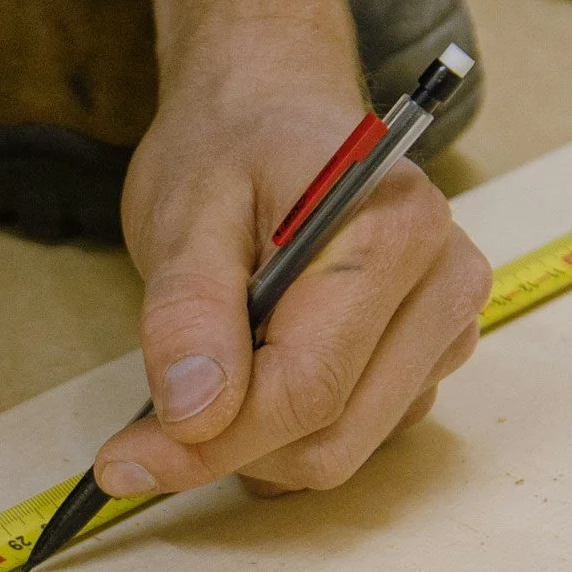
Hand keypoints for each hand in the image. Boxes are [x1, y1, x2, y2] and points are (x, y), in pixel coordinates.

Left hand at [101, 48, 491, 503]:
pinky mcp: (430, 361)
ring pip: (344, 451)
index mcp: (394, 234)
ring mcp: (447, 329)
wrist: (274, 110)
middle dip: (231, 447)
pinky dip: (289, 433)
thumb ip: (188, 311)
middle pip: (331, 437)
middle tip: (150, 425)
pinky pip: (357, 439)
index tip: (123, 461)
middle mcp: (445, 285)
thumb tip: (195, 415)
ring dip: (260, 443)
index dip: (210, 442)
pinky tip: (255, 371)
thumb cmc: (231, 150)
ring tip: (214, 365)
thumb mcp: (184, 213)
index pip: (307, 387)